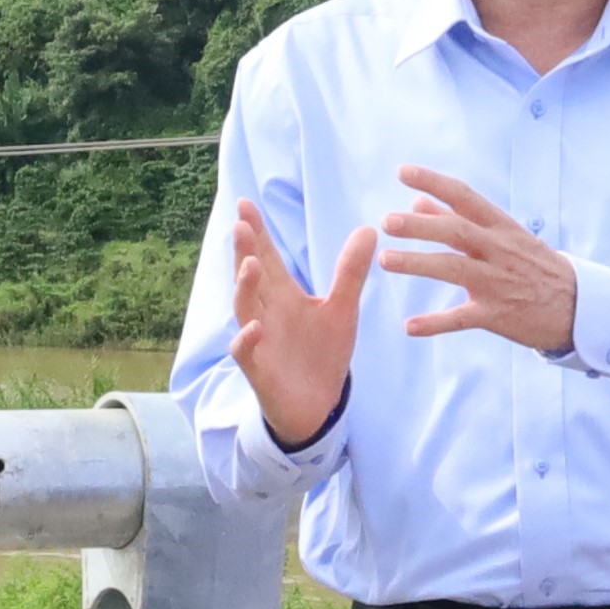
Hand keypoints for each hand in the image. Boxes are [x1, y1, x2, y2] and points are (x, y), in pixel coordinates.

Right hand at [230, 200, 376, 450]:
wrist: (318, 405)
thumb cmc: (323, 353)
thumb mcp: (342, 309)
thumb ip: (350, 272)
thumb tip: (368, 228)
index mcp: (283, 295)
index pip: (267, 257)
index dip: (256, 232)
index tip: (246, 203)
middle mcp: (265, 312)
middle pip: (251, 276)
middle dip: (244, 251)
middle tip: (241, 223)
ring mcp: (259, 340)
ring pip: (244, 309)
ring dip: (244, 287)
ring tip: (249, 265)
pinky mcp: (259, 369)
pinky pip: (246, 352)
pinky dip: (247, 339)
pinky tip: (255, 327)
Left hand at [377, 167, 579, 352]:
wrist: (578, 307)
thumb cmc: (536, 267)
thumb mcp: (506, 236)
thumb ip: (460, 219)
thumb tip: (419, 200)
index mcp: (501, 227)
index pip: (464, 197)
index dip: (433, 182)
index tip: (402, 172)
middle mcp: (499, 251)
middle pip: (456, 231)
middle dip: (419, 225)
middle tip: (387, 222)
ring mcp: (497, 283)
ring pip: (453, 268)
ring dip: (417, 263)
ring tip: (385, 261)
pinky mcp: (497, 315)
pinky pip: (461, 319)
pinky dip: (435, 323)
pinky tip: (410, 326)